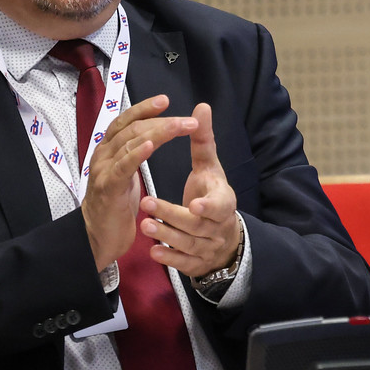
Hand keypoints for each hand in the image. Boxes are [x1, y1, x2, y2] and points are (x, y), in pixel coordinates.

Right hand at [84, 95, 195, 270]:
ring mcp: (103, 170)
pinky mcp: (108, 188)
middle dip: (161, 121)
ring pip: (130, 143)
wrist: (98, 236)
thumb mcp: (126, 173)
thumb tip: (149, 133)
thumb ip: (133, 152)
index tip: (165, 100)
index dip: (144, 109)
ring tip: (180, 126)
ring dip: (158, 132)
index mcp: (108, 149)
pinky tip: (151, 144)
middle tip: (188, 119)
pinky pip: (123, 167)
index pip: (125, 121)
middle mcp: (103, 155)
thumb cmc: (115, 204)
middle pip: (132, 129)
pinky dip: (136, 154)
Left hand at [137, 102, 243, 277]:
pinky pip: (183, 263)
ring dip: (166, 235)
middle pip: (197, 224)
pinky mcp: (197, 262)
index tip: (194, 204)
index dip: (209, 206)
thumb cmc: (211, 194)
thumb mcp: (210, 168)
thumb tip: (201, 106)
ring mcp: (208, 247)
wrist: (222, 236)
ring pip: (187, 244)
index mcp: (224, 202)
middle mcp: (219, 226)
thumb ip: (203, 140)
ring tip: (145, 225)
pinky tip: (153, 251)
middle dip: (172, 216)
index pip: (221, 205)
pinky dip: (169, 257)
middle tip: (146, 204)